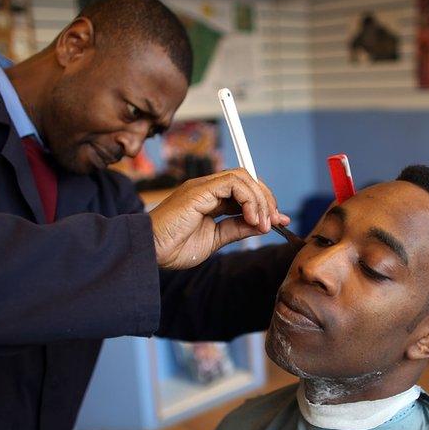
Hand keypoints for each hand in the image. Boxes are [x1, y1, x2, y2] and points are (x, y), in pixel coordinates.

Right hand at [149, 168, 290, 269]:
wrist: (150, 252)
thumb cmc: (173, 248)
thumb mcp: (216, 239)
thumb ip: (237, 229)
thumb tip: (263, 225)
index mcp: (210, 199)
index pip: (244, 190)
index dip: (263, 202)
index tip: (278, 221)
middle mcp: (207, 188)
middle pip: (247, 179)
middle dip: (266, 199)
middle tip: (275, 222)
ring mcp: (203, 187)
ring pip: (243, 177)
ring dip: (259, 200)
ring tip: (263, 223)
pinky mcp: (199, 190)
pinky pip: (232, 183)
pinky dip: (248, 199)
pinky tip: (251, 218)